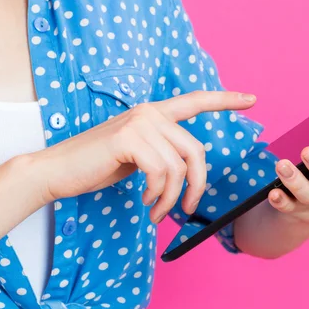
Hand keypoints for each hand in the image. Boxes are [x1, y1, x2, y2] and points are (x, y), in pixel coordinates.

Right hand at [28, 91, 256, 222]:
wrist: (57, 171)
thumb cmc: (97, 166)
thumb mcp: (138, 156)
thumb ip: (162, 152)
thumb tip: (187, 171)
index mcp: (153, 114)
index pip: (195, 101)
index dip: (225, 99)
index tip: (251, 99)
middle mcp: (149, 112)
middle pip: (196, 150)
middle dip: (197, 185)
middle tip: (185, 208)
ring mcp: (139, 123)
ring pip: (179, 167)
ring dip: (171, 198)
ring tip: (156, 210)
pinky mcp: (128, 139)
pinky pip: (161, 173)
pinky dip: (157, 195)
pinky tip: (145, 202)